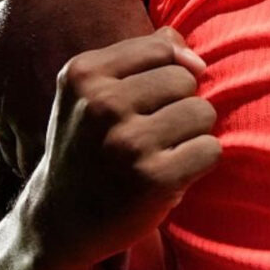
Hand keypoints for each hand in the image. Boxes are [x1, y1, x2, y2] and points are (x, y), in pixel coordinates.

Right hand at [20, 29, 220, 269]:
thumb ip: (139, 58)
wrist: (59, 221)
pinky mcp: (153, 179)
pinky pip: (210, 149)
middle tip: (151, 134)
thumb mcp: (91, 94)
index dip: (167, 74)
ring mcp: (127, 143)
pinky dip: (198, 163)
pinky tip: (169, 175)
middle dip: (180, 105)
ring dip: (192, 135)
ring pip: (203, 112)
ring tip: (161, 153)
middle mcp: (101, 104)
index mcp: (83, 74)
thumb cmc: (86, 148)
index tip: (147, 102)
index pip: (162, 48)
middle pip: (186, 79)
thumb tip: (188, 48)